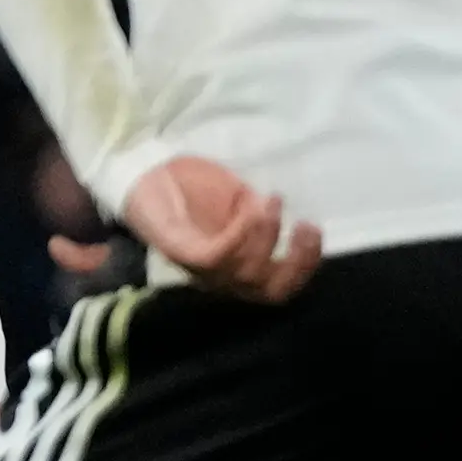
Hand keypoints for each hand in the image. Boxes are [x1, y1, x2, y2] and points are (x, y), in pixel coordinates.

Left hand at [116, 155, 322, 304]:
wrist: (145, 167)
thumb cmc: (191, 184)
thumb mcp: (238, 197)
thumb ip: (260, 212)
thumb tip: (284, 216)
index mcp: (235, 265)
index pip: (278, 286)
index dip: (305, 267)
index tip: (316, 231)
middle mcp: (219, 276)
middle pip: (269, 294)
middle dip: (297, 264)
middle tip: (306, 227)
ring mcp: (198, 267)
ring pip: (245, 276)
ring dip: (268, 239)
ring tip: (273, 202)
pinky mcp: (179, 251)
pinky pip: (215, 258)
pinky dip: (239, 236)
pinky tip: (250, 210)